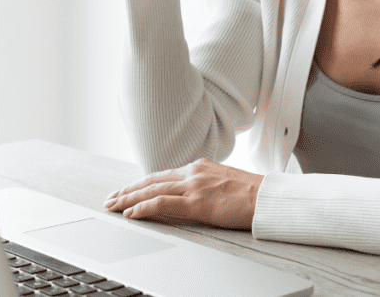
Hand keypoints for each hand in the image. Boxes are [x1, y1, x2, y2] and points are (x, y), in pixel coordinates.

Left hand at [103, 158, 263, 229]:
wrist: (269, 198)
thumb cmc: (252, 194)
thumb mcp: (224, 182)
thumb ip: (205, 185)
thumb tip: (193, 196)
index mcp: (199, 167)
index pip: (162, 175)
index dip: (141, 183)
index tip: (128, 189)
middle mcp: (193, 173)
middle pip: (151, 180)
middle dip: (128, 190)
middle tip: (110, 198)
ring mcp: (194, 186)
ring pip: (151, 190)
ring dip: (128, 199)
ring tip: (113, 205)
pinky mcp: (197, 202)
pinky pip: (162, 203)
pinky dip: (142, 207)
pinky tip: (130, 213)